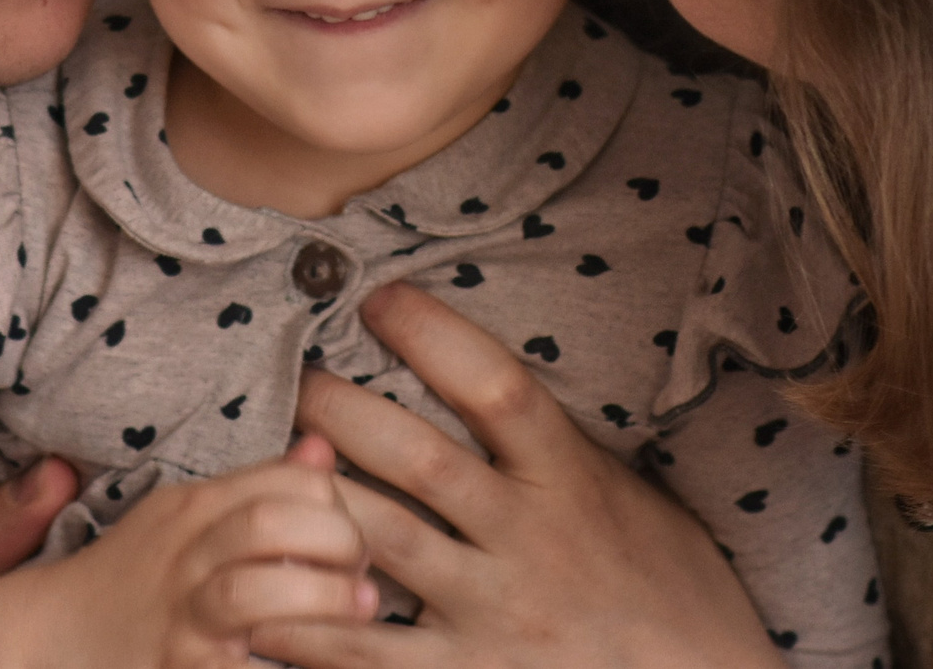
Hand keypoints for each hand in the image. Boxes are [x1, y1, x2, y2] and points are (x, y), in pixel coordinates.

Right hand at [0, 435, 377, 668]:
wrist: (41, 641)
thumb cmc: (129, 578)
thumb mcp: (185, 517)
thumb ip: (255, 485)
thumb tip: (322, 452)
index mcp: (193, 508)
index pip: (282, 479)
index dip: (335, 500)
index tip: (351, 532)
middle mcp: (185, 555)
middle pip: (272, 523)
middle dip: (337, 541)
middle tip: (364, 573)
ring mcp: (177, 619)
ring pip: (253, 593)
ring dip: (319, 601)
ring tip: (358, 609)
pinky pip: (235, 664)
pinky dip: (280, 660)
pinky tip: (309, 660)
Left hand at [253, 284, 785, 668]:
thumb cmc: (673, 585)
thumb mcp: (629, 494)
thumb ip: (558, 446)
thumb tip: (481, 379)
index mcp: (572, 478)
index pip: (494, 386)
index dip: (431, 333)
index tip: (381, 300)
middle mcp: (530, 538)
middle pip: (415, 456)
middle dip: (339, 409)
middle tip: (295, 379)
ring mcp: (496, 611)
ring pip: (382, 538)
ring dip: (312, 496)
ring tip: (265, 464)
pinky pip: (371, 654)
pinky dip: (309, 630)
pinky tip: (260, 605)